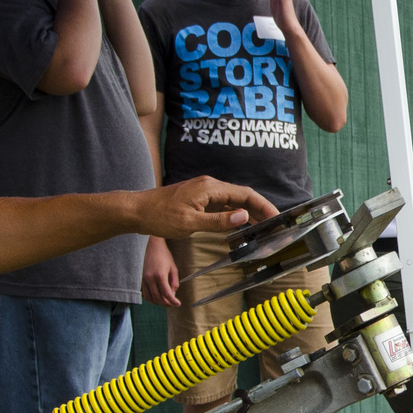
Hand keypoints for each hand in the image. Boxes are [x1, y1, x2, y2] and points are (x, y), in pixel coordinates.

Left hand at [137, 176, 277, 237]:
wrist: (137, 211)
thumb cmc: (159, 216)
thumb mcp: (190, 223)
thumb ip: (218, 221)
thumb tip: (243, 217)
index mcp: (210, 188)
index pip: (245, 194)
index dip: (263, 205)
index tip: (276, 217)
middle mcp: (209, 186)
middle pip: (242, 196)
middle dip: (259, 209)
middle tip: (274, 224)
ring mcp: (203, 192)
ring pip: (233, 201)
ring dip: (248, 212)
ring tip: (262, 226)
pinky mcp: (198, 199)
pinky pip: (222, 205)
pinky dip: (234, 214)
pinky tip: (240, 224)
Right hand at [143, 236, 183, 306]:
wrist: (152, 246)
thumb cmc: (164, 256)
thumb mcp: (173, 268)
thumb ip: (174, 281)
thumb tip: (173, 294)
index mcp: (160, 275)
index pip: (167, 294)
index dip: (173, 301)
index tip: (178, 304)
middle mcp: (150, 279)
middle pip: (158, 298)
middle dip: (166, 303)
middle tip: (172, 304)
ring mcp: (144, 279)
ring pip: (150, 298)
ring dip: (158, 303)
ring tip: (165, 302)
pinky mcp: (140, 279)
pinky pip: (144, 294)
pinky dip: (151, 298)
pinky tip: (157, 298)